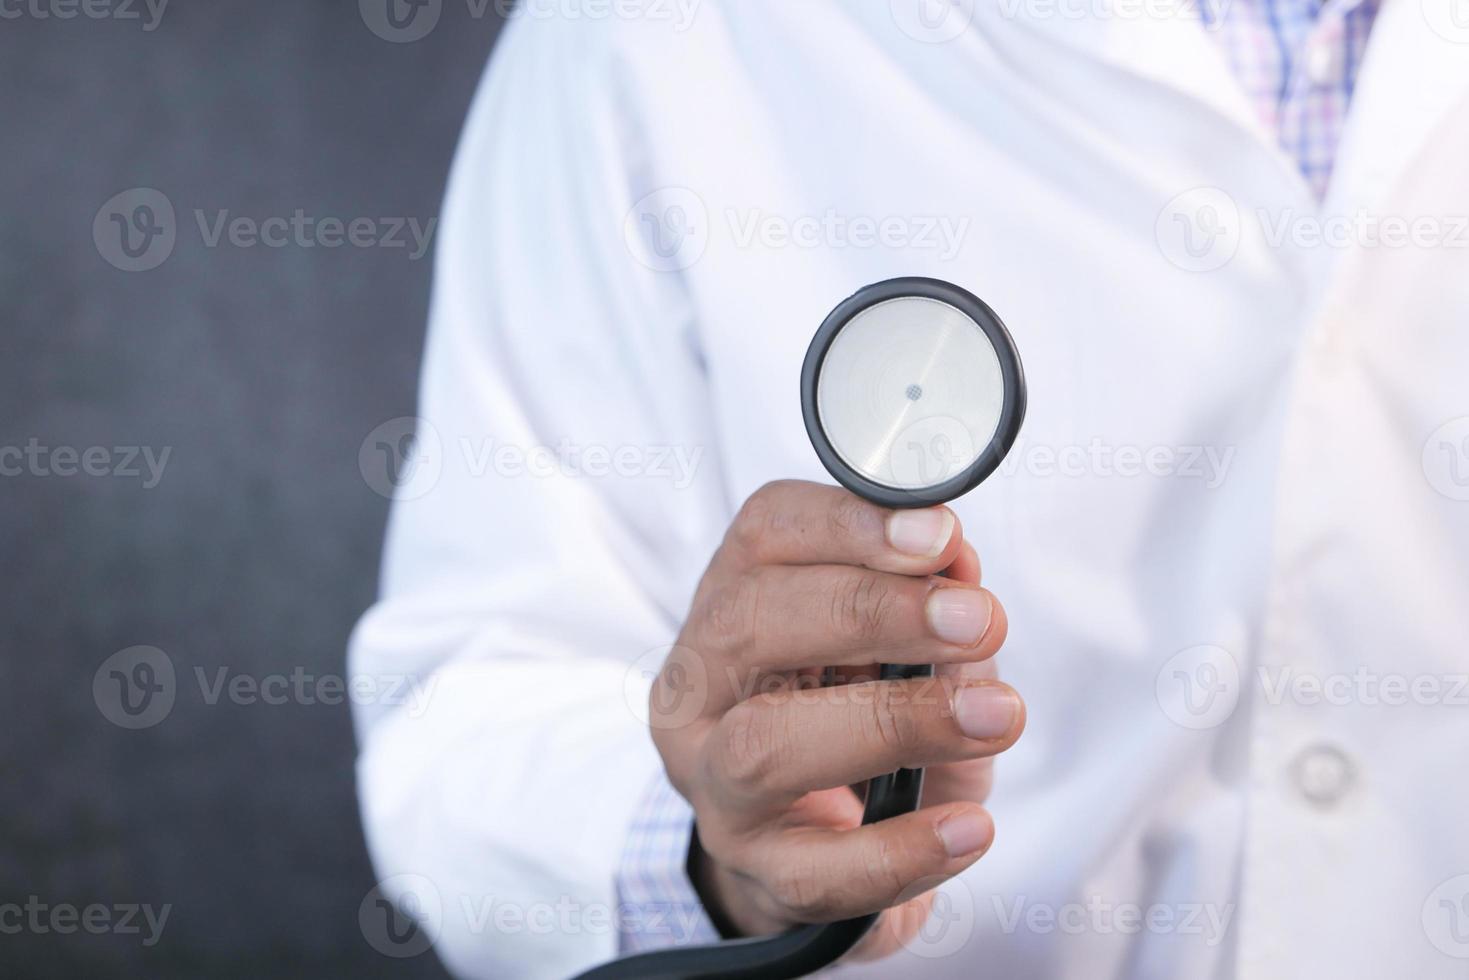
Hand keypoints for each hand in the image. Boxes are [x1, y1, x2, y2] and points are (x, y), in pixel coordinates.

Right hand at [649, 480, 1023, 960]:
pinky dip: (902, 849)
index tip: (940, 536)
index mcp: (732, 603)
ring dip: (891, 723)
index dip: (847, 525)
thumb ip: (931, 603)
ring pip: (763, 746)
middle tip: (978, 622)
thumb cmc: (859, 717)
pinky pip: (816, 869)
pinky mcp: (755, 873)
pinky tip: (970, 827)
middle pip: (749, 623)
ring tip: (994, 717)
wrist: (820, 847)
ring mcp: (714, 785)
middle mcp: (700, 686)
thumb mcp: (904, 648)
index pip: (764, 534)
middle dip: (873, 613)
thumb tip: (959, 566)